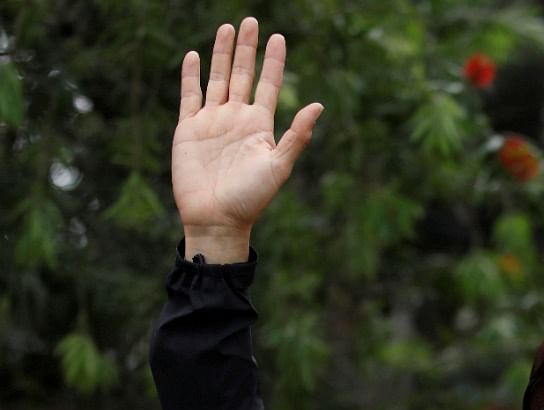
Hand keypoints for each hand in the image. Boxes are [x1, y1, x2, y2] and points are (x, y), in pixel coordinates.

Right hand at [171, 17, 322, 261]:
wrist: (217, 218)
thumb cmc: (252, 197)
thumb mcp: (279, 165)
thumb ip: (297, 135)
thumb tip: (318, 105)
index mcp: (260, 125)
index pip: (268, 84)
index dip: (273, 61)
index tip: (279, 37)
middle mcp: (237, 118)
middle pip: (243, 74)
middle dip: (247, 49)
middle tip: (251, 21)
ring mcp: (212, 122)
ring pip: (218, 79)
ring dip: (222, 55)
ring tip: (227, 28)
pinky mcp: (189, 129)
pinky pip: (190, 96)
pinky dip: (192, 76)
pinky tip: (194, 56)